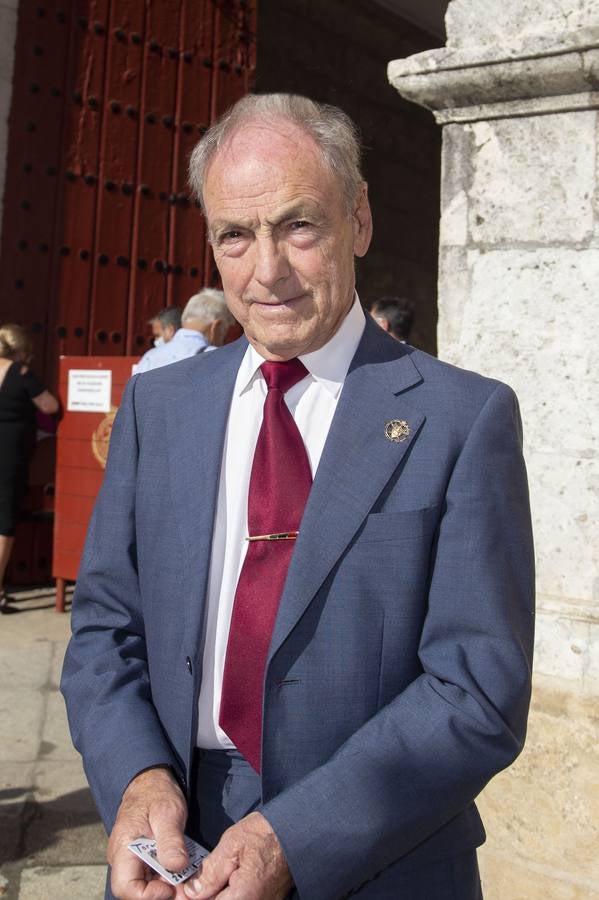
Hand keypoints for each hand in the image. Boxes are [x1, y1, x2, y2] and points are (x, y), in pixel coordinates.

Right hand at [108, 766, 189, 898]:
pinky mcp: (144, 859)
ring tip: (189, 880)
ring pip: (147, 885)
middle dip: (162, 893)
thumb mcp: (167, 812)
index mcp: (123, 848)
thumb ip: (170, 840)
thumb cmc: (156, 792)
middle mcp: (124, 859)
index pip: (125, 887)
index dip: (147, 896)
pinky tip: (186, 872)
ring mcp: (134, 860)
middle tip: (187, 888)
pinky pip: (154, 876)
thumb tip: (177, 866)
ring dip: (169, 886)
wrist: (152, 780)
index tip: (171, 887)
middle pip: (137, 891)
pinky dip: (170, 877)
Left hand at [182, 812, 292, 899]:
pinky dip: (230, 894)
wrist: (298, 829)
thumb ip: (210, 873)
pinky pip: (242, 899)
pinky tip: (223, 882)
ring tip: (205, 881)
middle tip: (193, 884)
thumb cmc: (266, 833)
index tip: (182, 889)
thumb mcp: (232, 846)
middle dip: (205, 895)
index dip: (192, 898)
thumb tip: (191, 893)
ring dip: (217, 894)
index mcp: (242, 898)